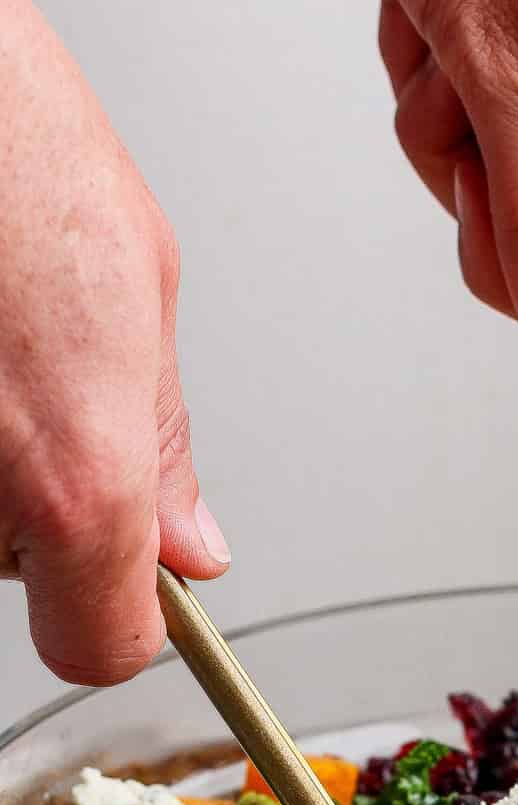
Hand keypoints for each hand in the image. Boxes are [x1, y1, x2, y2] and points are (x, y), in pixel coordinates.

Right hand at [0, 2, 228, 685]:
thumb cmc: (5, 138)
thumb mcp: (139, 286)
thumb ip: (162, 440)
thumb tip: (192, 546)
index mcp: (76, 486)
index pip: (102, 647)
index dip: (123, 611)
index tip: (138, 579)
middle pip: (23, 569)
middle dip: (41, 499)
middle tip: (39, 381)